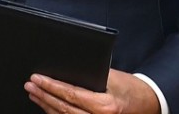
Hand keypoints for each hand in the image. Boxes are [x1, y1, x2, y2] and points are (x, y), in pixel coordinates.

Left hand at [26, 69, 161, 113]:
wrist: (149, 103)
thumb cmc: (131, 88)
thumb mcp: (112, 77)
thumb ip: (89, 75)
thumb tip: (63, 69)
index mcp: (105, 106)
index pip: (71, 95)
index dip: (51, 86)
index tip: (36, 78)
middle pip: (64, 109)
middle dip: (44, 96)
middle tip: (30, 85)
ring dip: (47, 106)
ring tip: (34, 94)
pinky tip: (47, 106)